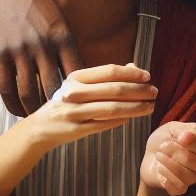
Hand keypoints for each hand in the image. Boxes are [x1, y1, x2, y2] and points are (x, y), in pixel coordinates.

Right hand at [0, 0, 82, 115]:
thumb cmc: (38, 8)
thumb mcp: (61, 23)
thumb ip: (70, 48)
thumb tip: (86, 75)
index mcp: (63, 38)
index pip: (78, 73)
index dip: (83, 93)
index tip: (86, 106)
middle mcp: (42, 46)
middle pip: (54, 88)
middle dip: (60, 108)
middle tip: (64, 121)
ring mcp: (19, 52)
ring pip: (29, 92)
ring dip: (35, 111)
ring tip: (40, 120)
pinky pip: (7, 88)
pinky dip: (13, 104)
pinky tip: (18, 111)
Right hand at [27, 64, 156, 147]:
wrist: (41, 126)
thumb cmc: (68, 101)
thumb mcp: (80, 84)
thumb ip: (106, 76)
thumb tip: (134, 67)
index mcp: (75, 78)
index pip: (109, 72)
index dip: (132, 73)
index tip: (148, 76)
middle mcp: (74, 93)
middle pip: (114, 90)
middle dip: (139, 91)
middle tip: (154, 92)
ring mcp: (75, 112)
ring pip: (113, 109)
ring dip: (136, 107)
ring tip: (151, 106)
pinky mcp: (78, 129)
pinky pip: (106, 124)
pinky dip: (123, 120)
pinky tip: (134, 117)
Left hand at [140, 122, 195, 195]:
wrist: (150, 157)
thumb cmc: (164, 141)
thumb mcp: (173, 128)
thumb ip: (184, 129)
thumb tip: (186, 137)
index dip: (191, 143)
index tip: (177, 137)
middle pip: (191, 161)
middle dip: (173, 151)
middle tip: (162, 146)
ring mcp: (193, 180)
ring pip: (182, 174)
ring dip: (165, 162)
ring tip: (159, 156)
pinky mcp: (181, 189)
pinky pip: (175, 186)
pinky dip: (164, 176)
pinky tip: (160, 171)